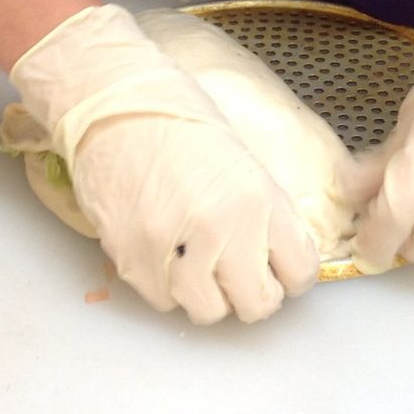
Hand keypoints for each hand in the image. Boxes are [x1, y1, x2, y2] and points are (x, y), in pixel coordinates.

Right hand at [10, 5, 318, 322]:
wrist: (112, 102)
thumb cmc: (179, 121)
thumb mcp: (243, 160)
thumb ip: (265, 212)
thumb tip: (277, 256)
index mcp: (258, 199)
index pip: (300, 273)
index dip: (291, 276)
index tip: (278, 269)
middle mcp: (221, 228)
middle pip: (257, 306)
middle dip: (252, 294)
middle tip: (237, 274)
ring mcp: (173, 247)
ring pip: (208, 311)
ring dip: (206, 293)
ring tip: (195, 260)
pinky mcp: (132, 258)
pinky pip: (162, 301)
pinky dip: (166, 286)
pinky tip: (162, 252)